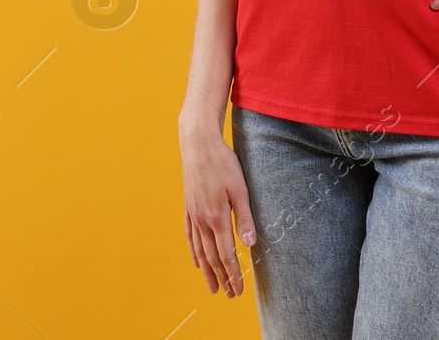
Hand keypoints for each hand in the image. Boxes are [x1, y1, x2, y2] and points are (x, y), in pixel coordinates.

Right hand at [179, 120, 256, 298]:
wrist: (198, 144)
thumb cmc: (222, 163)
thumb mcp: (240, 189)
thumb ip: (245, 218)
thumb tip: (250, 245)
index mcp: (217, 217)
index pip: (226, 255)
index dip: (232, 275)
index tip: (237, 290)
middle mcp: (202, 220)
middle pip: (212, 257)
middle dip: (221, 278)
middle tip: (228, 295)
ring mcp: (192, 214)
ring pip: (199, 250)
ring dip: (207, 272)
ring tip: (212, 288)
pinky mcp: (188, 207)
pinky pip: (189, 236)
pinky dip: (193, 252)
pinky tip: (197, 262)